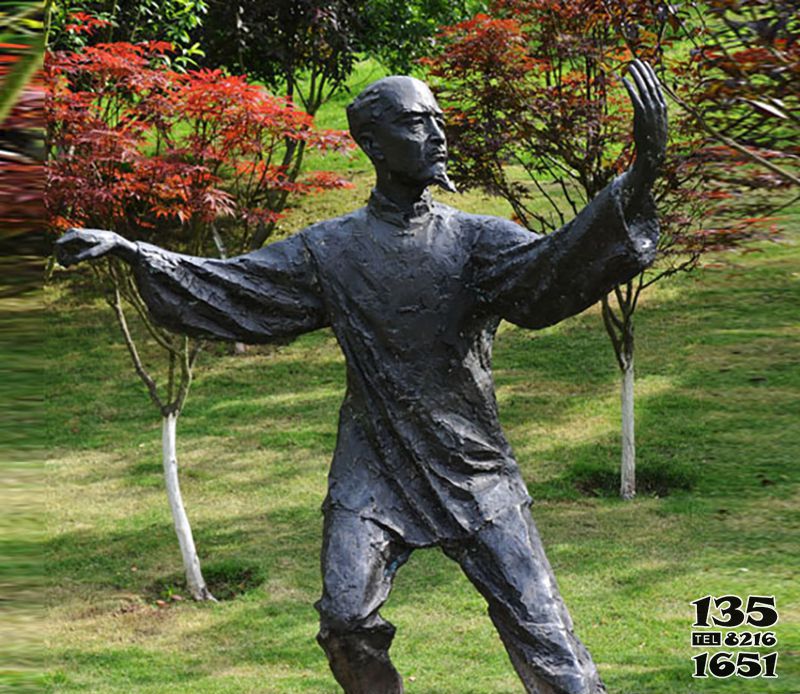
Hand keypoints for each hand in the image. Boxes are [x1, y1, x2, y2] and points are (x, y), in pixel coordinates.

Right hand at [55, 228, 137, 266]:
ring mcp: (72, 233)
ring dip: (65, 256)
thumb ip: (79, 257)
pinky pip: (66, 246)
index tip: (65, 265)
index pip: (58, 245)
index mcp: (75, 234)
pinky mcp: (74, 236)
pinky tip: (74, 261)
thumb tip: (65, 261)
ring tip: (72, 265)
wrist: (112, 240)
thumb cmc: (103, 247)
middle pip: (58, 246)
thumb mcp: (92, 255)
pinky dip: (68, 254)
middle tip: (67, 267)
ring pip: (62, 246)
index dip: (59, 256)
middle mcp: (71, 231)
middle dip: (61, 257)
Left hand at [622, 60, 667, 192]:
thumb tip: (649, 111)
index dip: (651, 74)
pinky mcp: (641, 114)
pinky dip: (629, 86)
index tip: (645, 65)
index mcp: (663, 107)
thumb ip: (654, 116)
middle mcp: (658, 105)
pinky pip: (634, 96)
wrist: (653, 155)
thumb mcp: (656, 126)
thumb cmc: (653, 143)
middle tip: (636, 60)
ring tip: (629, 65)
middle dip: (643, 70)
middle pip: (650, 83)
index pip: (657, 86)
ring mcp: (650, 109)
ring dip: (636, 75)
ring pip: (643, 87)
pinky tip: (624, 79)